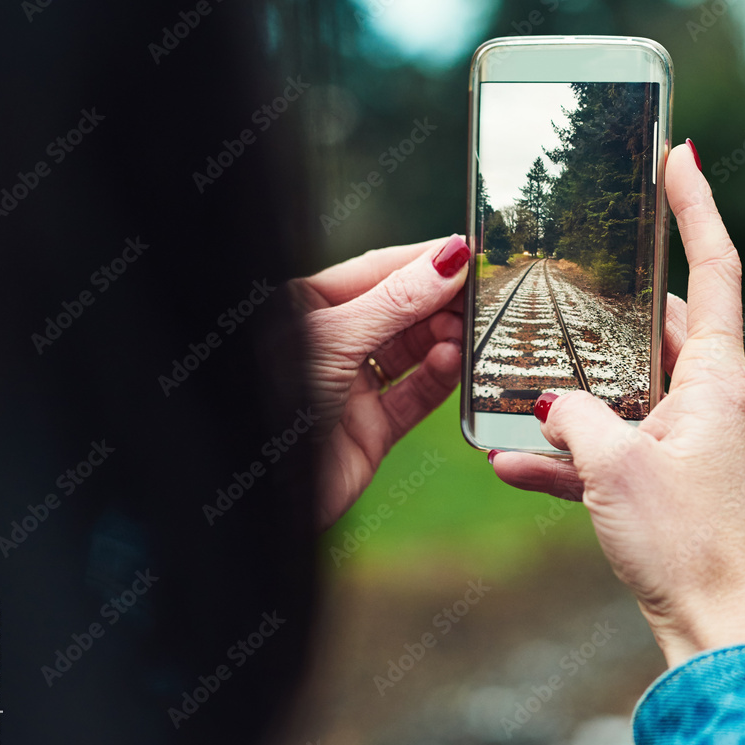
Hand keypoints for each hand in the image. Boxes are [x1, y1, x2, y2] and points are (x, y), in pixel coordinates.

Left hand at [279, 234, 468, 529]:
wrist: (261, 491)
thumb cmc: (275, 398)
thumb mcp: (336, 337)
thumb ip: (397, 300)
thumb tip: (450, 259)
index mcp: (308, 306)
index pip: (378, 270)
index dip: (424, 261)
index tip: (470, 252)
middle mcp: (333, 343)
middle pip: (401, 311)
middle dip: (441, 302)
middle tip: (483, 295)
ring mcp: (353, 387)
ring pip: (414, 354)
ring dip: (445, 340)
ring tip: (470, 331)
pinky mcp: (372, 430)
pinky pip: (416, 397)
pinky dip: (439, 379)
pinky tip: (453, 362)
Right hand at [491, 143, 744, 666]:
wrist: (713, 630)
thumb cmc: (683, 543)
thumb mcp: (616, 467)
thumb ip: (575, 418)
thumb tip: (551, 403)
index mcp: (717, 381)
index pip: (716, 269)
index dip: (698, 208)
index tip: (679, 157)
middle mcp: (710, 400)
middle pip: (660, 328)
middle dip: (607, 313)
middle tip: (564, 288)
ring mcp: (688, 439)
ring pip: (626, 390)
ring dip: (574, 394)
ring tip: (517, 386)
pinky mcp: (666, 478)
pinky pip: (611, 448)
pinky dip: (569, 451)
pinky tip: (510, 460)